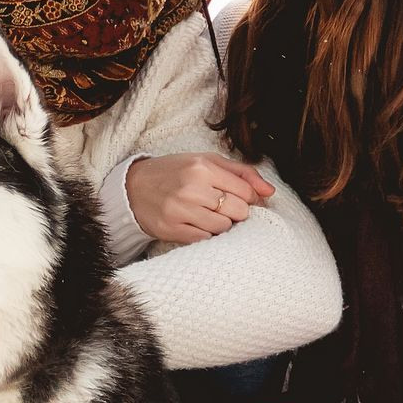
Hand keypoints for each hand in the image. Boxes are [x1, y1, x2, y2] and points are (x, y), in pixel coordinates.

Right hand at [127, 153, 275, 245]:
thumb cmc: (175, 172)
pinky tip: (197, 225)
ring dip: (221, 225)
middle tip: (222, 207)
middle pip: (238, 211)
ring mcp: (180, 210)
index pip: (246, 191)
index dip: (248, 198)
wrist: (132, 188)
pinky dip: (206, 234)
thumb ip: (242, 173)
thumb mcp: (206, 162)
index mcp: (202, 167)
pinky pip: (205, 240)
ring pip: (224, 228)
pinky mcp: (171, 230)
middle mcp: (192, 188)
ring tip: (207, 215)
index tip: (238, 198)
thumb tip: (270, 192)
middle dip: (236, 212)